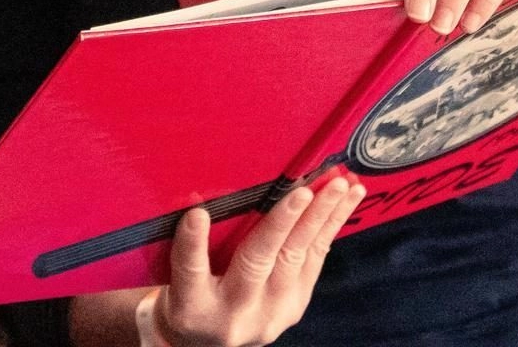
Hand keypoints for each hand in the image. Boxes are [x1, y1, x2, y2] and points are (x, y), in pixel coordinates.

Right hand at [149, 175, 363, 346]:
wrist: (210, 343)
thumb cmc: (188, 297)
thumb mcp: (174, 277)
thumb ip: (185, 247)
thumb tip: (193, 200)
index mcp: (192, 305)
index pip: (191, 272)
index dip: (193, 244)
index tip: (197, 213)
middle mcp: (235, 313)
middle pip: (256, 264)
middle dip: (281, 224)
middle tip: (302, 191)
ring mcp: (271, 314)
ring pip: (296, 259)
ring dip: (320, 219)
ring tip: (340, 186)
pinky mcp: (294, 307)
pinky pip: (313, 262)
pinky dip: (328, 228)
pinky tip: (343, 203)